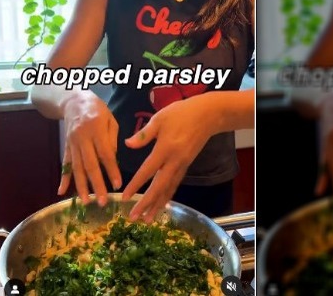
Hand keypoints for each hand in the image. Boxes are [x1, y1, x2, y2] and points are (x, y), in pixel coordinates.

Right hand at [59, 92, 121, 206]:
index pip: (105, 153)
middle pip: (90, 164)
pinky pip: (65, 164)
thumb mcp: (110, 118)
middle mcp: (82, 137)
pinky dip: (63, 179)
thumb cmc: (97, 109)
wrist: (72, 100)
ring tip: (86, 201)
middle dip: (96, 184)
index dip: (111, 170)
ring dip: (81, 186)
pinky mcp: (66, 147)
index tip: (118, 185)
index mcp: (96, 128)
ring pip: (77, 167)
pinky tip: (62, 192)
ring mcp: (72, 143)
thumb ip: (112, 139)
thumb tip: (112, 160)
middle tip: (103, 201)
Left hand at [121, 96, 213, 222]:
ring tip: (148, 219)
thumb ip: (143, 134)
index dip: (135, 185)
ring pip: (168, 189)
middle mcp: (174, 161)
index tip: (124, 198)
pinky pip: (175, 184)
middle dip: (146, 204)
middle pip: (159, 187)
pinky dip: (168, 195)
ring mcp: (182, 165)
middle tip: (134, 218)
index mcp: (165, 149)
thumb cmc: (181, 113)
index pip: (147, 171)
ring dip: (157, 205)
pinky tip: (162, 204)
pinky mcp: (186, 165)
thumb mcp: (159, 119)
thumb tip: (127, 145)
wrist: (208, 115)